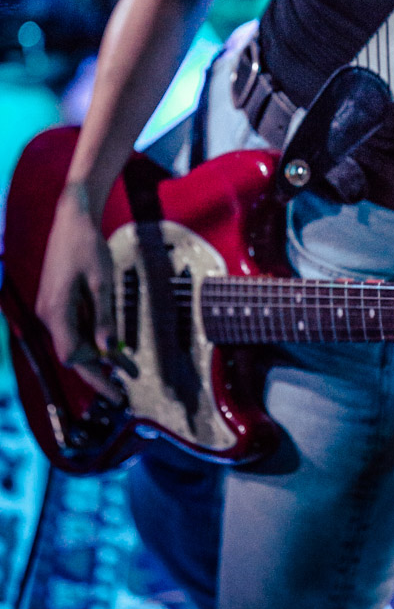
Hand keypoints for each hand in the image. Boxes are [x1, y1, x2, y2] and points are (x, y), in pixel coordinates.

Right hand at [35, 184, 126, 403]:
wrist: (73, 217)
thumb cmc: (87, 245)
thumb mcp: (102, 281)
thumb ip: (105, 316)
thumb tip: (109, 348)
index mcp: (56, 311)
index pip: (72, 355)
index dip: (95, 374)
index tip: (116, 387)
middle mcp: (50, 314)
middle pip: (74, 352)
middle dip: (99, 373)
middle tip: (123, 392)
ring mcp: (54, 307)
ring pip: (77, 341)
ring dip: (100, 356)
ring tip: (128, 371)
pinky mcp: (61, 301)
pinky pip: (78, 327)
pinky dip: (96, 338)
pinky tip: (115, 347)